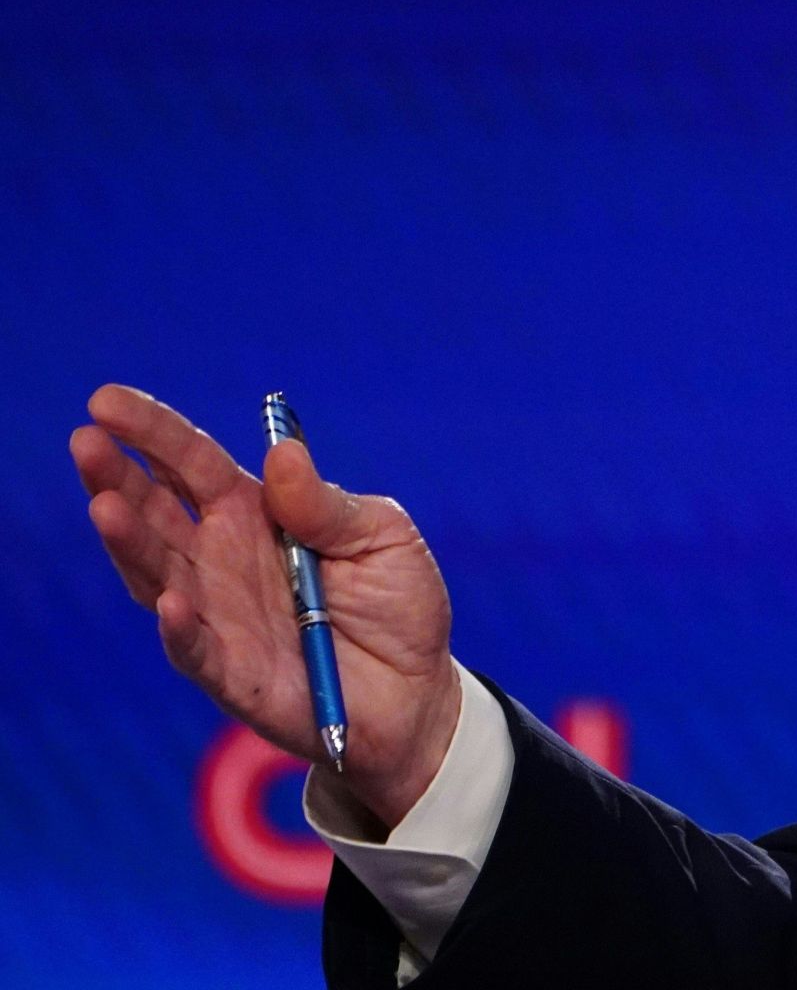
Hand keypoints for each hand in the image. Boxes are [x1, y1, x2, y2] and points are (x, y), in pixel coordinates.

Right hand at [72, 385, 461, 827]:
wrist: (415, 693)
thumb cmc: (397, 602)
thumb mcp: (382, 536)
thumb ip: (328, 503)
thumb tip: (283, 455)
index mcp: (255, 512)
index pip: (190, 463)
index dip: (151, 431)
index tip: (106, 400)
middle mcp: (220, 558)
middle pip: (154, 510)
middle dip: (116, 475)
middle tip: (85, 440)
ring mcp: (216, 615)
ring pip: (156, 573)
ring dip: (129, 541)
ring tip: (106, 505)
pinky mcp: (229, 672)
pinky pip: (194, 647)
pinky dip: (179, 626)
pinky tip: (169, 600)